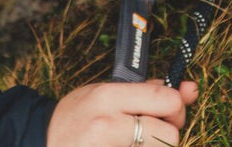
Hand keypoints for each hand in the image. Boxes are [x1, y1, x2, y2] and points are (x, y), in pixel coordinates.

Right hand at [47, 80, 198, 145]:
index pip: (166, 100)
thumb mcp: (106, 91)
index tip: (166, 111)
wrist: (41, 141)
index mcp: (107, 97)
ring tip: (133, 142)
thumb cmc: (76, 116)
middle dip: (167, 133)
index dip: (174, 107)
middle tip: (150, 131)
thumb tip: (191, 90)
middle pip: (169, 135)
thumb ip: (147, 90)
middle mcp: (107, 125)